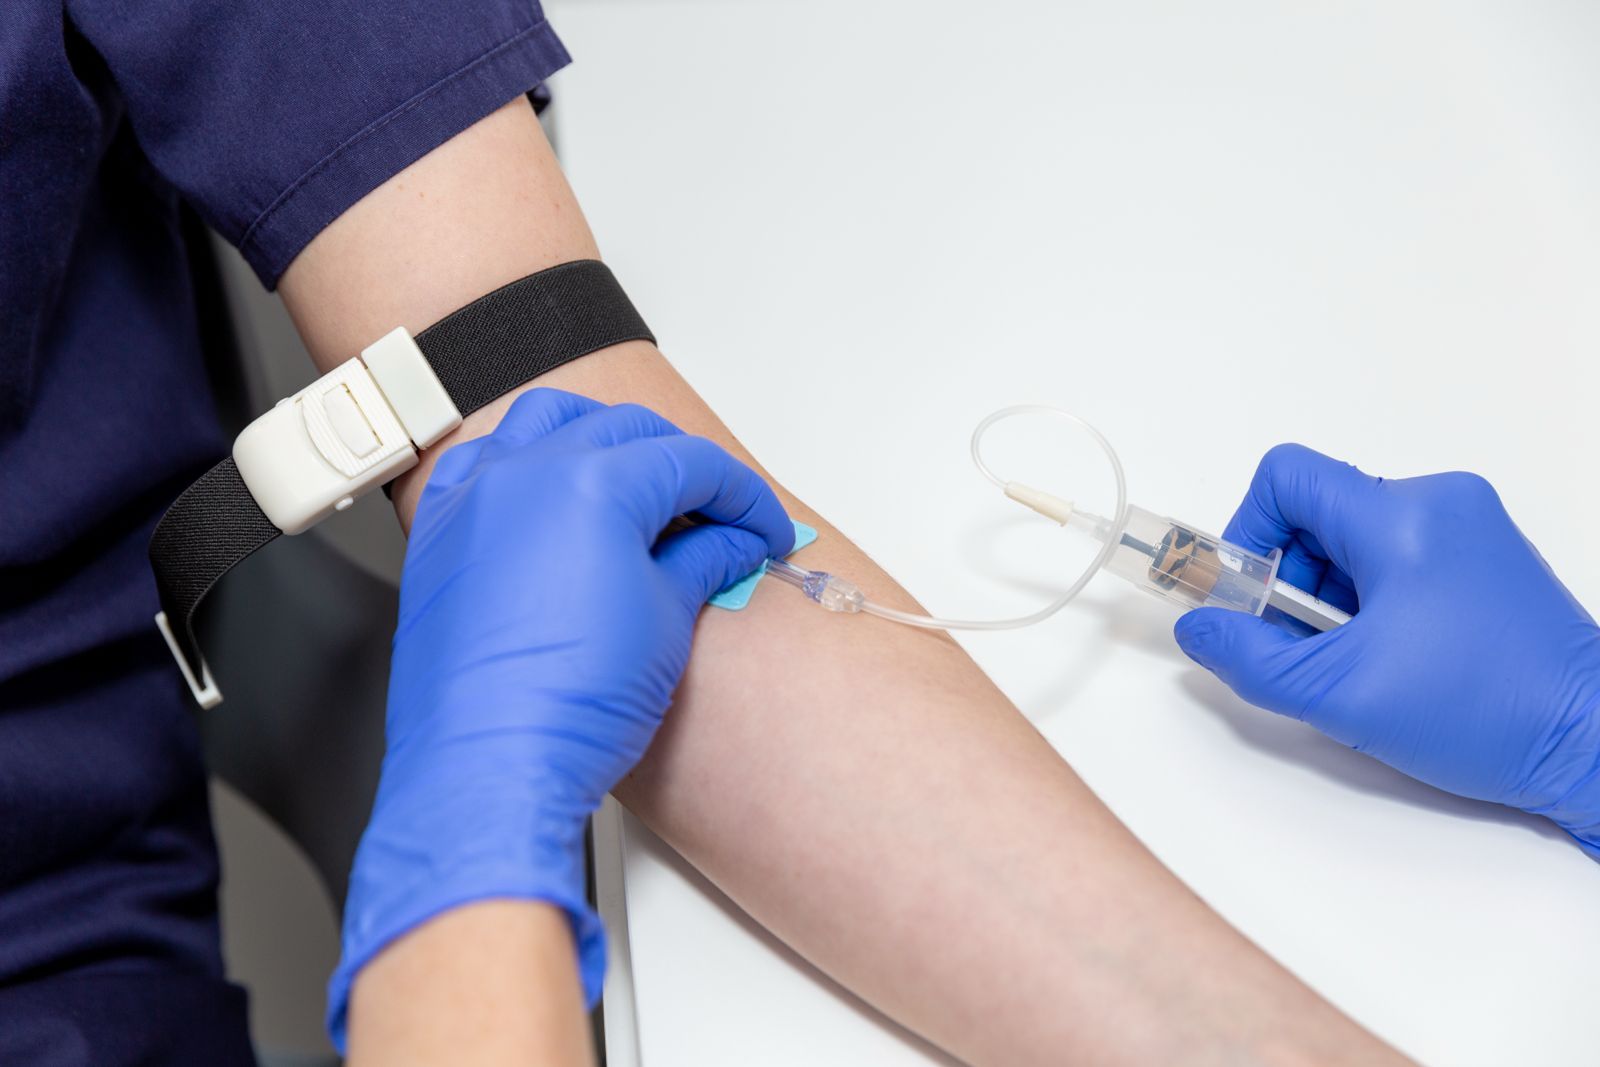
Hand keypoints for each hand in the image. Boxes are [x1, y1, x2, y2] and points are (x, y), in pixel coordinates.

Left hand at [327, 389, 793, 1045]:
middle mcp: (526, 474)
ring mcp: (475, 497)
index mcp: (593, 485)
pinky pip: (481, 462)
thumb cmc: (569, 709)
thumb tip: (728, 541)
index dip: (743, 497)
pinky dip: (524, 461)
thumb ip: (703, 559)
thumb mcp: (666, 620)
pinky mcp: (440, 533)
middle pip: (627, 432)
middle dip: (684, 466)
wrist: (493, 770)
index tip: (763, 529)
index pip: (691, 463)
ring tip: (634, 482)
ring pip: (548, 423)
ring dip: (601, 440)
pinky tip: (547, 493)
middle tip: (717, 515)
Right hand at [1173, 444, 1599, 857]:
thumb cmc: (1488, 713)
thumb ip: (1250, 658)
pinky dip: (1377, 601)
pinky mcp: (1490, 559)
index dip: (1249, 533)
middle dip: (1294, 580)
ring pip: (1359, 539)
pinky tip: (1395, 658)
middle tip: (1305, 646)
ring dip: (1335, 596)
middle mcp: (1440, 503)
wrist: (1598, 743)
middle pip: (1320, 514)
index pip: (1287, 478)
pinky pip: (1403, 557)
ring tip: (1359, 661)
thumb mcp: (1340, 694)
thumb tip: (1201, 631)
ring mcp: (1472, 527)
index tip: (1253, 597)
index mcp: (1403, 517)